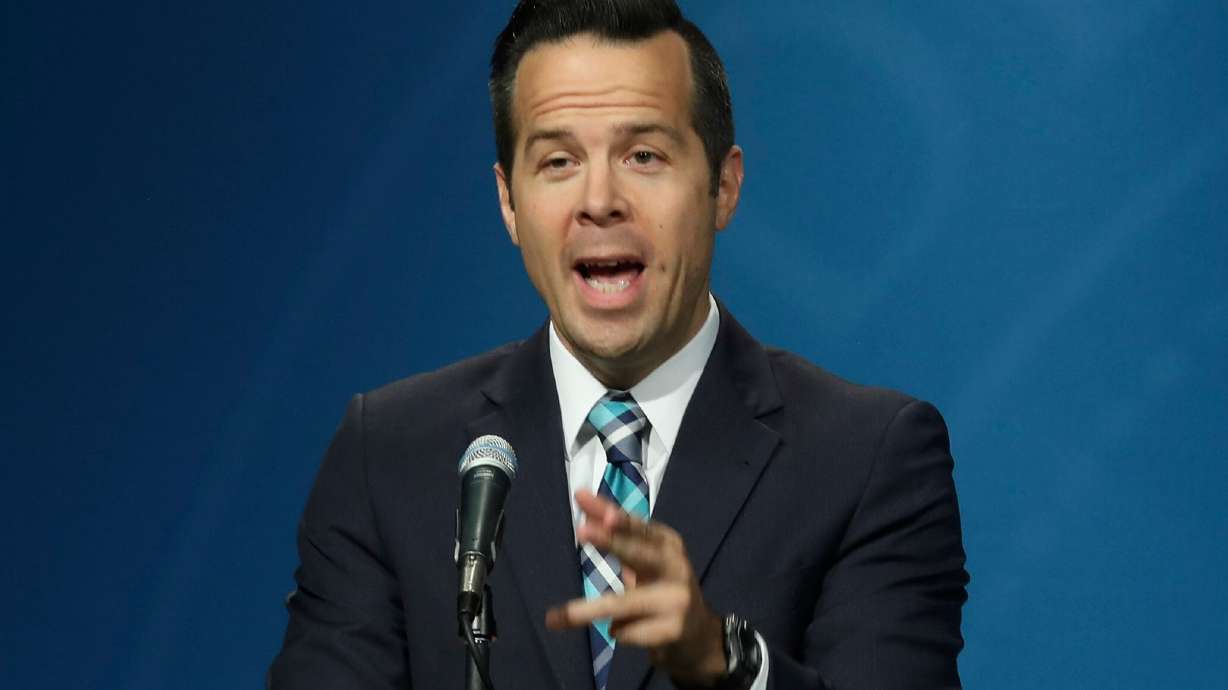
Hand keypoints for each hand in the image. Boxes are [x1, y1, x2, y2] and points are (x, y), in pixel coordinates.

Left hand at [545, 490, 726, 685]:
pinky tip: (624, 629)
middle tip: (583, 530)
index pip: (636, 525)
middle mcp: (676, 567)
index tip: (588, 500)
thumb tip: (582, 498)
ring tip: (555, 617)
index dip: (615, 516)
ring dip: (588, 611)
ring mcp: (676, 600)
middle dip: (612, 541)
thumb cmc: (661, 587)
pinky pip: (627, 631)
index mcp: (668, 543)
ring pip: (623, 603)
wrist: (699, 636)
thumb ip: (614, 531)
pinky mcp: (672, 630)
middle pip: (638, 553)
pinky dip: (618, 631)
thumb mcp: (643, 558)